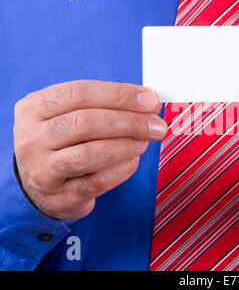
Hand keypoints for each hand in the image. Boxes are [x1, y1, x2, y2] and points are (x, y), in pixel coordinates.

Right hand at [13, 80, 166, 220]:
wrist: (39, 186)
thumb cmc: (64, 142)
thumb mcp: (71, 115)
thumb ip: (106, 105)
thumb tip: (149, 102)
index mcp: (34, 108)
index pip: (80, 93)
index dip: (120, 95)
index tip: (151, 100)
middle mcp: (31, 138)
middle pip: (85, 123)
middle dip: (130, 122)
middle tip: (156, 125)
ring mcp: (41, 170)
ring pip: (88, 155)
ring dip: (125, 146)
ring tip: (144, 143)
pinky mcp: (57, 197)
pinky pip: (95, 182)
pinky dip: (121, 170)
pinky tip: (133, 161)